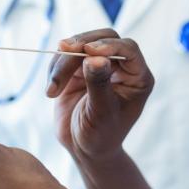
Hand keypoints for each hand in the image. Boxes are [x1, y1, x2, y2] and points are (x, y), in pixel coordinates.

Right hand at [45, 29, 154, 161]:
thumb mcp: (101, 113)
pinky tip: (51, 90)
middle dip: (82, 44)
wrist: (83, 149)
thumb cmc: (101, 136)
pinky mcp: (77, 70)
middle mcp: (120, 68)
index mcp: (137, 77)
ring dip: (63, 61)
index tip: (89, 51)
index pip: (128, 49)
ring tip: (52, 89)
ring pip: (80, 45)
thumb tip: (95, 58)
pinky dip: (54, 68)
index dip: (109, 45)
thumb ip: (98, 85)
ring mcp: (98, 66)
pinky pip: (64, 56)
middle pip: (104, 38)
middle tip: (64, 50)